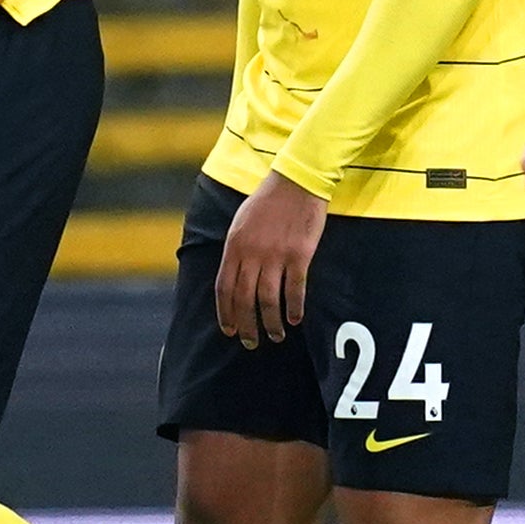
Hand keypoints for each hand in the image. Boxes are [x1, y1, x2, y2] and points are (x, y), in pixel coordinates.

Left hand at [216, 171, 326, 346]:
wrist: (297, 181)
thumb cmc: (268, 201)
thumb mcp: (241, 222)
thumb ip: (236, 249)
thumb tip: (234, 277)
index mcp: (234, 245)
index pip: (224, 288)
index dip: (225, 313)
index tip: (229, 330)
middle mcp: (252, 253)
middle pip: (244, 299)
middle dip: (247, 325)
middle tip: (251, 343)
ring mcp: (276, 255)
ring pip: (269, 299)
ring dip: (270, 322)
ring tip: (276, 336)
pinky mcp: (300, 254)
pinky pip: (295, 289)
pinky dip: (294, 307)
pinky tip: (295, 319)